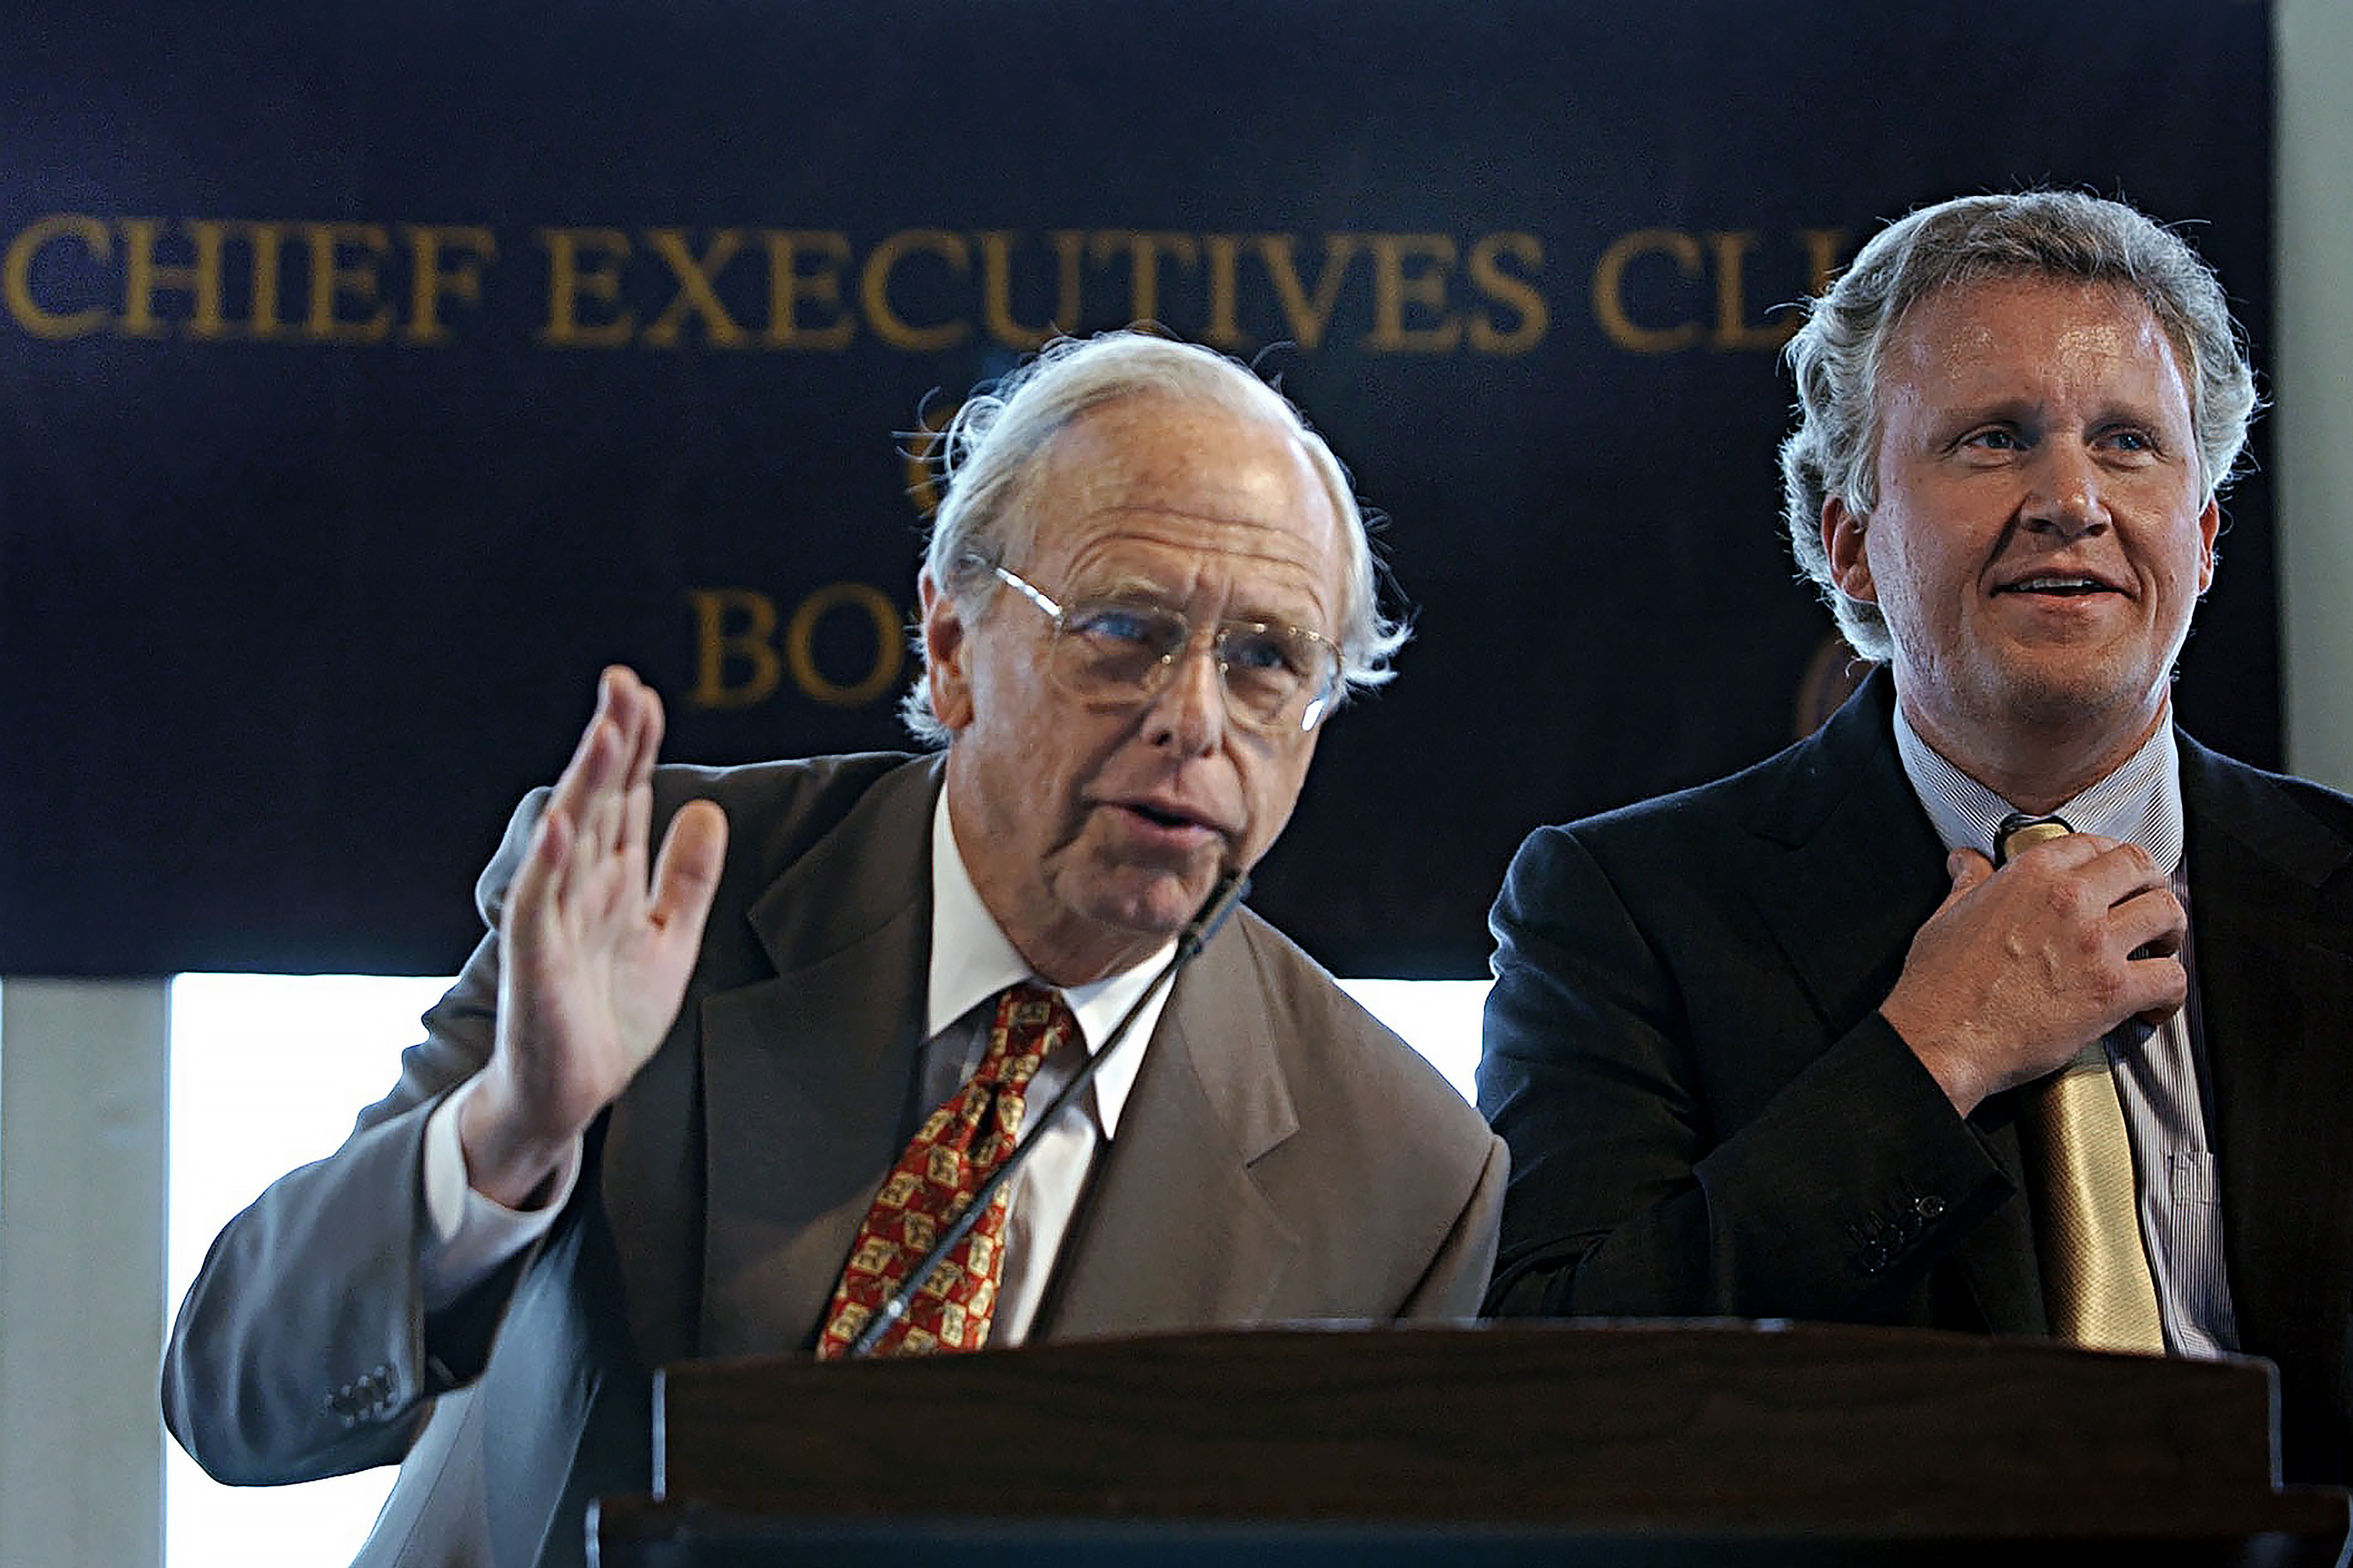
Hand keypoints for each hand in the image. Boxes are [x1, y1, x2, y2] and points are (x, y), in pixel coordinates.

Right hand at [460, 667, 727, 1205]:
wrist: (566, 1095)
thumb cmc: (608, 1018)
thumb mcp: (670, 938)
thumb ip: (688, 876)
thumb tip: (705, 807)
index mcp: (612, 878)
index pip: (626, 796)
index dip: (637, 746)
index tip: (645, 693)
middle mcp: (579, 887)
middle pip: (598, 801)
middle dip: (611, 742)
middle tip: (621, 682)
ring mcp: (554, 920)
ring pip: (570, 839)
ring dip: (586, 784)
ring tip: (604, 731)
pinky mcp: (536, 962)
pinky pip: (540, 905)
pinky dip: (549, 864)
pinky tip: (562, 824)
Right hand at [1880, 833, 2185, 1115]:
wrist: (1941, 1038)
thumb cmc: (1939, 986)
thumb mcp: (1945, 918)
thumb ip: (1969, 884)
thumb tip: (1966, 863)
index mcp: (2030, 875)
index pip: (2093, 843)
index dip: (2110, 858)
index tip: (2114, 875)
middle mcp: (2069, 899)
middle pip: (2141, 865)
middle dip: (2153, 883)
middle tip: (2148, 902)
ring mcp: (2095, 943)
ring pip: (2167, 913)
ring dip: (2170, 932)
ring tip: (2159, 949)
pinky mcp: (2112, 990)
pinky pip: (2171, 979)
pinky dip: (2171, 994)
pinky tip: (2154, 1003)